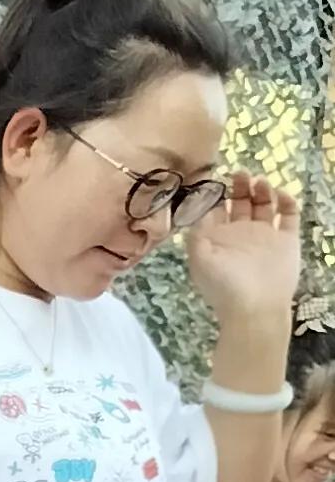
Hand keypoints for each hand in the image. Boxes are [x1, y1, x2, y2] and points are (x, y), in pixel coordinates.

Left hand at [185, 171, 302, 332]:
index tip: (215, 177)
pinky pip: (289, 214)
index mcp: (218, 237)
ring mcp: (265, 236)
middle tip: (240, 173)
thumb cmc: (224, 285)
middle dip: (240, 185)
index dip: (215, 192)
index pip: (216, 207)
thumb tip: (191, 209)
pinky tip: (280, 195)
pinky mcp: (286, 240)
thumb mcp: (199, 258)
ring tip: (259, 182)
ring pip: (264, 204)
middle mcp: (241, 233)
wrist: (256, 308)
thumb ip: (194, 232)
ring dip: (262, 189)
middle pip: (241, 201)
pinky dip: (286, 201)